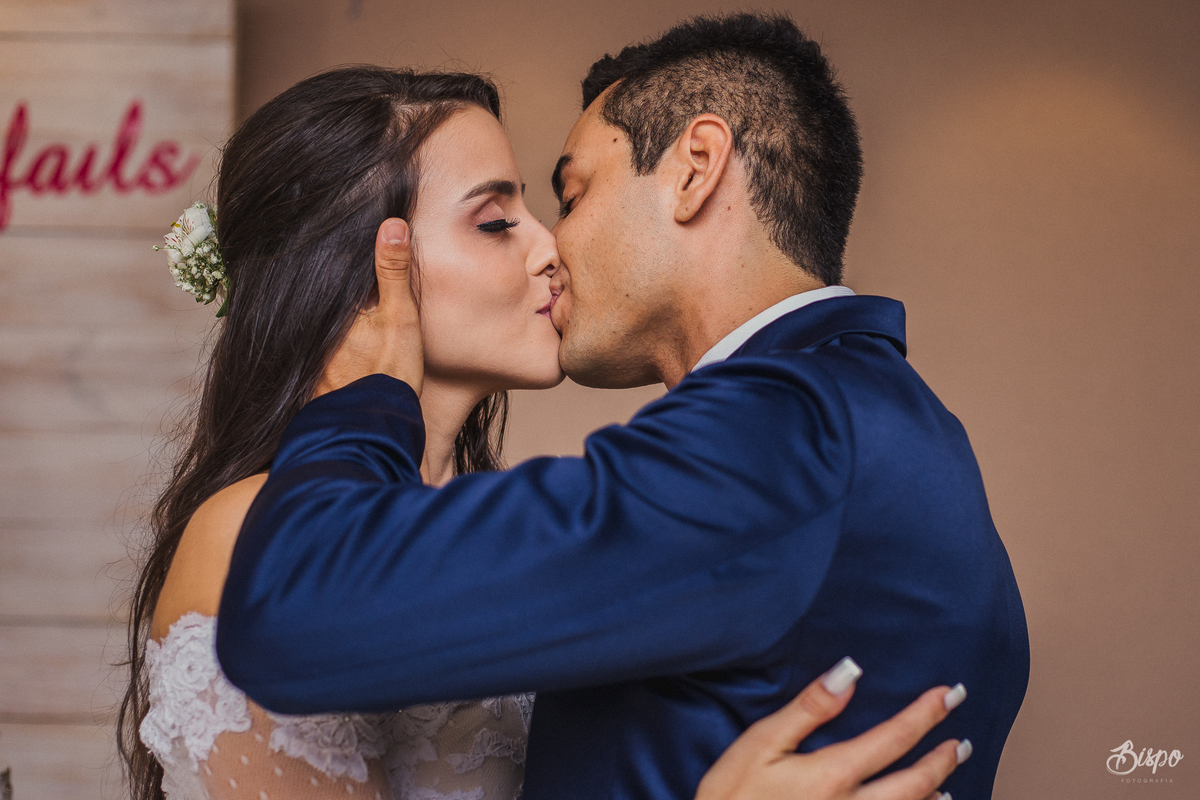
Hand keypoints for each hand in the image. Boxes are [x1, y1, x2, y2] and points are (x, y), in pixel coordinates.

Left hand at [316, 218, 422, 396]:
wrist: (371, 428)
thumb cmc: (389, 372)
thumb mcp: (400, 317)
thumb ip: (393, 271)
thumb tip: (391, 223)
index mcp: (332, 304)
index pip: (332, 266)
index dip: (339, 247)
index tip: (335, 224)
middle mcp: (311, 323)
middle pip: (318, 289)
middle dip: (322, 271)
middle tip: (326, 241)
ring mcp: (307, 347)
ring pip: (313, 314)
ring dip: (318, 301)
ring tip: (327, 280)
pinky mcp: (309, 368)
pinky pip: (309, 338)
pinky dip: (318, 328)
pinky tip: (334, 330)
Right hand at [695, 658, 968, 799]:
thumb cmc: (732, 797)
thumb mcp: (760, 744)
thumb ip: (808, 709)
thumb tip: (849, 673)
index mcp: (832, 775)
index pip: (893, 739)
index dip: (925, 715)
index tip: (949, 694)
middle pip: (913, 784)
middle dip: (941, 759)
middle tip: (961, 741)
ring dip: (933, 793)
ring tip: (949, 777)